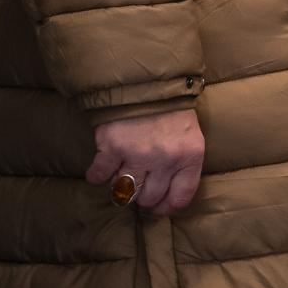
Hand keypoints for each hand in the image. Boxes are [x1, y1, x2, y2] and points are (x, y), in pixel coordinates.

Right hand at [86, 107, 204, 216]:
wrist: (146, 80)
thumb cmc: (170, 110)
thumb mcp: (189, 137)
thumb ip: (183, 167)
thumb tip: (165, 202)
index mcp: (189, 156)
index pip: (180, 198)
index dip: (166, 207)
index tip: (157, 206)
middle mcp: (165, 159)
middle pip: (149, 198)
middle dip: (141, 196)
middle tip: (136, 185)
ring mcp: (138, 154)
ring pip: (125, 192)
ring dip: (120, 186)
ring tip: (120, 174)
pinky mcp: (112, 147)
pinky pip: (100, 176)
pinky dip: (97, 175)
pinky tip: (100, 169)